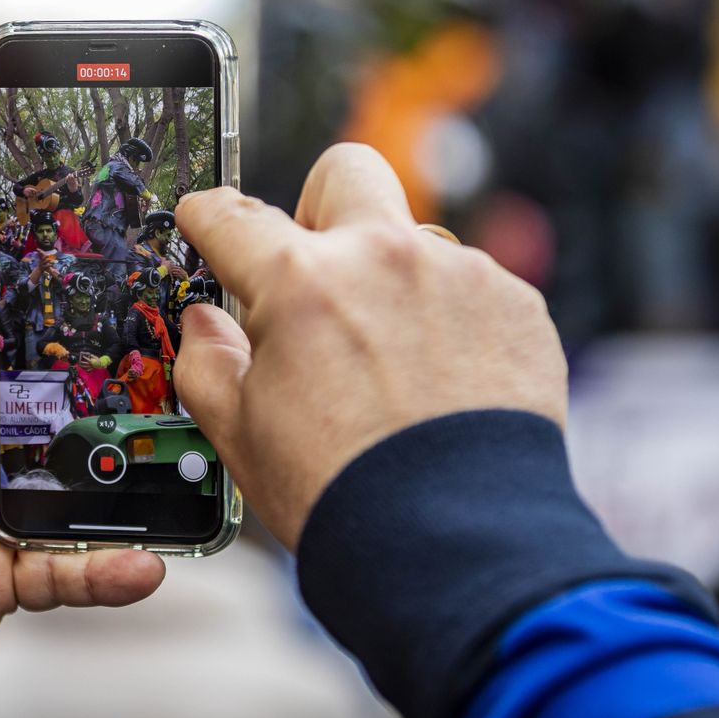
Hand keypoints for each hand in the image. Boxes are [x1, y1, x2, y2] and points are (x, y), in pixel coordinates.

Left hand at [0, 268, 164, 695]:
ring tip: (167, 470)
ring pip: (74, 483)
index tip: (95, 289)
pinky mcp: (6, 571)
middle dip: (101, 392)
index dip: (38, 316)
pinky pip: (71, 566)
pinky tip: (143, 561)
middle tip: (162, 373)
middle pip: (49, 405)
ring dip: (118, 481)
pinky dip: (108, 568)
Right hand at [173, 144, 566, 548]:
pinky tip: (442, 384)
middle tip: (315, 267)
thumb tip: (202, 325)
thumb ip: (204, 361)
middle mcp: (382, 256)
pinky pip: (469, 288)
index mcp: (301, 281)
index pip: (234, 216)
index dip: (209, 215)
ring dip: (392, 282)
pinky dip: (451, 322)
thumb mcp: (238, 432)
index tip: (207, 218)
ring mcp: (457, 274)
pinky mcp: (516, 305)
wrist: (454, 545)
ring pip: (412, 243)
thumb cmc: (340, 493)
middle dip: (319, 205)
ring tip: (393, 366)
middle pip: (343, 172)